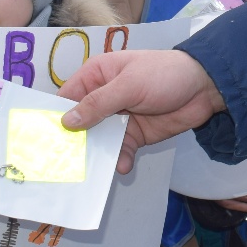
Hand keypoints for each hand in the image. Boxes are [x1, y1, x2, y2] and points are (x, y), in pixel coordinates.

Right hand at [59, 49, 225, 173]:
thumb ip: (99, 103)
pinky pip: (119, 151)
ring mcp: (118, 118)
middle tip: (62, 164)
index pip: (67, 97)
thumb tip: (67, 121)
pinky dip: (119, 159)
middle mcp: (103, 98)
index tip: (41, 139)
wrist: (205, 88)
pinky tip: (122, 167)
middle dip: (73, 142)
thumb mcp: (129, 84)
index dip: (54, 116)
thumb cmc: (164, 74)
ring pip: (98, 141)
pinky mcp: (134, 135)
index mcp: (96, 76)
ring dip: (96, 155)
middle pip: (79, 124)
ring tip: (92, 171)